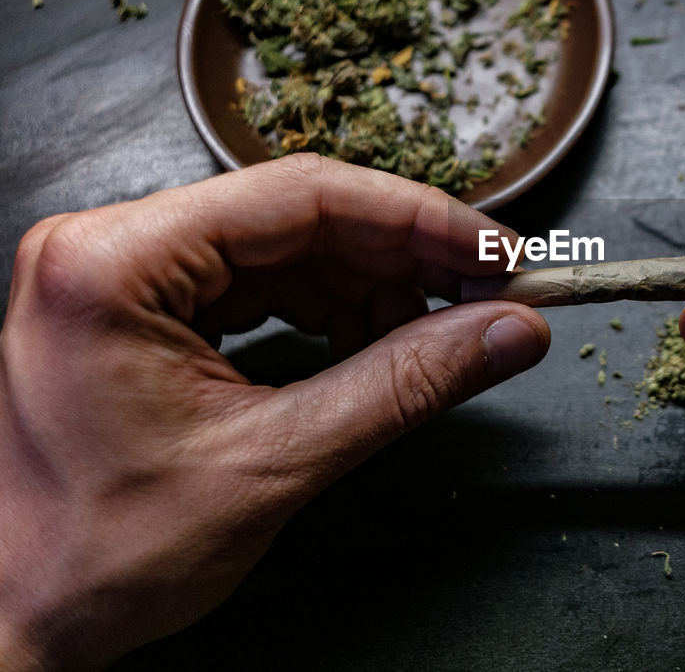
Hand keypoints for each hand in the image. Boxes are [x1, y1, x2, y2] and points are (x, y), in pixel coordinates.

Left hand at [0, 155, 549, 669]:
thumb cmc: (98, 557)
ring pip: (290, 248)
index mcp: (115, 263)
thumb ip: (404, 384)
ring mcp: (126, 275)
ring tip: (439, 333)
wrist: (20, 620)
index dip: (420, 220)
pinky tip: (377, 346)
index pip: (303, 196)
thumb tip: (504, 331)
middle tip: (489, 293)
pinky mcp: (146, 308)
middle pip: (300, 217)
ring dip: (374, 288)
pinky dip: (331, 313)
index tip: (497, 251)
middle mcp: (112, 248)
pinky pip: (263, 284)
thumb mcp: (275, 463)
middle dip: (405, 258)